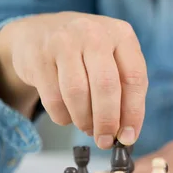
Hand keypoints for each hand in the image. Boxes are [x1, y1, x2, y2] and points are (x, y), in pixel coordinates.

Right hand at [0, 12, 147, 148]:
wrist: (39, 31)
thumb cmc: (86, 53)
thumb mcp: (112, 60)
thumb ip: (124, 91)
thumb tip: (126, 135)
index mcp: (121, 34)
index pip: (134, 78)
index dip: (133, 112)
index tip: (128, 137)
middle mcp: (93, 33)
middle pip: (106, 86)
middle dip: (107, 121)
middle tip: (105, 141)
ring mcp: (64, 42)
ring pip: (77, 93)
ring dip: (84, 120)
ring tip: (87, 128)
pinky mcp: (39, 56)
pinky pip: (53, 98)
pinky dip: (63, 116)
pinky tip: (67, 116)